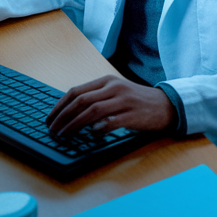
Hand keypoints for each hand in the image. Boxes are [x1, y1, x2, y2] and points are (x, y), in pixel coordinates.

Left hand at [46, 75, 175, 136]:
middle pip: (81, 101)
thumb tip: (69, 112)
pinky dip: (98, 129)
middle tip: (52, 130)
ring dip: (74, 125)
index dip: (59, 106)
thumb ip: (96, 97)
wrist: (166, 105)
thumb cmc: (136, 101)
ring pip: (92, 111)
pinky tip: (91, 135)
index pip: (76, 91)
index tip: (49, 119)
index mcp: (107, 81)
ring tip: (64, 135)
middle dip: (62, 117)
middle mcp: (114, 88)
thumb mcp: (116, 92)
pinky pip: (111, 122)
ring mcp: (124, 101)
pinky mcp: (132, 115)